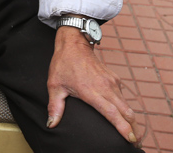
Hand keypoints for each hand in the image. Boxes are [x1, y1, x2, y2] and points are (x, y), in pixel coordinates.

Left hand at [47, 26, 141, 145]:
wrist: (74, 44)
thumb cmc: (63, 64)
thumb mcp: (54, 85)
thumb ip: (55, 106)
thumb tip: (51, 124)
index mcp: (91, 91)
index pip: (112, 113)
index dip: (123, 127)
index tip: (131, 139)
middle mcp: (105, 87)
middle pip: (126, 112)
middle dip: (133, 129)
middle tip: (135, 142)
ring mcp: (112, 82)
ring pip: (127, 105)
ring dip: (131, 120)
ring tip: (132, 133)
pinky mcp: (115, 79)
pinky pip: (123, 97)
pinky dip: (125, 108)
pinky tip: (123, 116)